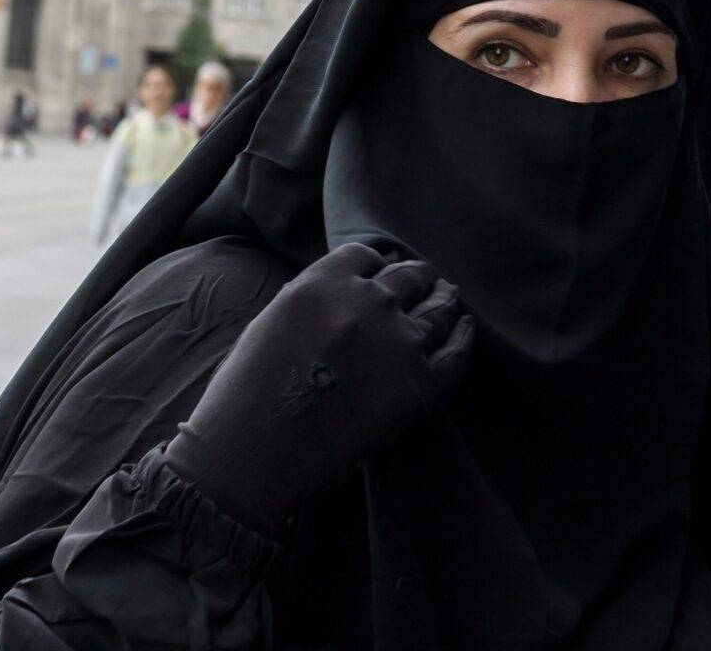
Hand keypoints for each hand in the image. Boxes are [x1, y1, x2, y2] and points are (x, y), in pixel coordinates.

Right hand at [164, 243, 474, 534]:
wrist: (252, 454)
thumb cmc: (247, 395)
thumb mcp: (269, 322)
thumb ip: (311, 299)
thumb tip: (345, 293)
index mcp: (322, 283)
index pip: (365, 255)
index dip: (377, 264)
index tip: (383, 273)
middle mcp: (365, 303)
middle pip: (409, 276)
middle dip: (416, 280)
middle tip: (424, 285)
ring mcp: (398, 342)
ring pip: (438, 309)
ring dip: (444, 302)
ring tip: (449, 300)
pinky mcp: (420, 385)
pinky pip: (456, 353)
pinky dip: (463, 338)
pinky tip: (463, 331)